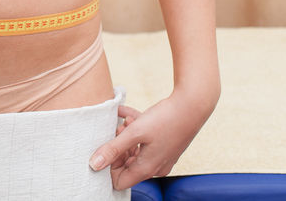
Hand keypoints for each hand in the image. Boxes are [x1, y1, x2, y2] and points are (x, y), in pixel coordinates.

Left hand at [89, 91, 214, 190]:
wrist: (192, 104)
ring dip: (126, 135)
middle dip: (118, 146)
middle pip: (126, 164)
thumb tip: (94, 165)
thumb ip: (113, 148)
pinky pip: (145, 141)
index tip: (108, 146)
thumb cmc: (165, 119)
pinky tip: (127, 112)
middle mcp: (155, 167)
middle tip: (118, 128)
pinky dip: (136, 128)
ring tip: (126, 119)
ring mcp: (161, 156)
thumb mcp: (134, 133)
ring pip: (135, 150)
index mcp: (146, 169)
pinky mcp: (165, 145)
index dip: (109, 165)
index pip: (119, 181)